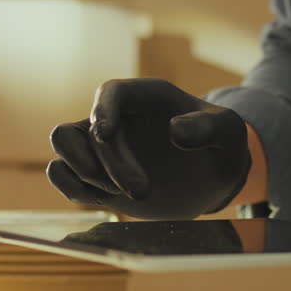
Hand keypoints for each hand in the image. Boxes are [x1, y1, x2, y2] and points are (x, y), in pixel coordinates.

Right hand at [47, 78, 250, 219]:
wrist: (213, 179)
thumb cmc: (221, 146)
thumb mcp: (228, 132)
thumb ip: (207, 128)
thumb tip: (175, 132)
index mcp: (146, 97)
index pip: (111, 91)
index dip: (102, 109)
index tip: (105, 134)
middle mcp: (118, 117)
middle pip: (86, 129)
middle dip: (109, 164)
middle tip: (143, 192)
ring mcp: (102, 147)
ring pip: (63, 144)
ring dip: (81, 171)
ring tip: (115, 194)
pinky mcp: (97, 177)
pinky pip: (62, 174)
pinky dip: (69, 186)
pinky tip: (102, 199)